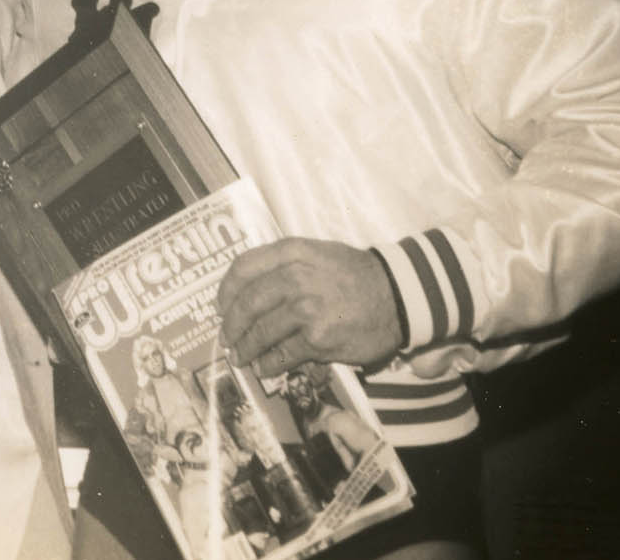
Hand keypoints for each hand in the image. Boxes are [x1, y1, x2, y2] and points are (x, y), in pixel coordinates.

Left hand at [215, 238, 400, 376]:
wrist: (399, 295)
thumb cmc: (355, 274)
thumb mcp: (318, 253)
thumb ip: (284, 263)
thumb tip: (249, 288)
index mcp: (292, 252)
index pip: (243, 268)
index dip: (226, 290)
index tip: (221, 306)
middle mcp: (295, 277)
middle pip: (247, 303)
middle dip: (231, 325)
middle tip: (227, 337)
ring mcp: (306, 309)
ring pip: (261, 332)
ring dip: (246, 348)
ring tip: (241, 357)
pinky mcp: (318, 338)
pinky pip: (283, 355)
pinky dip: (269, 364)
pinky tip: (264, 368)